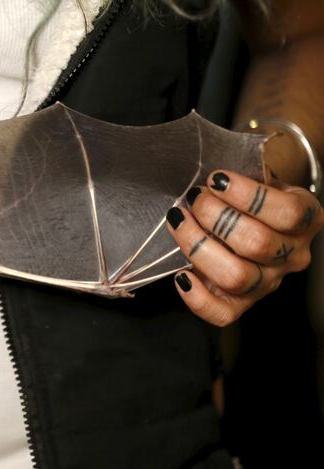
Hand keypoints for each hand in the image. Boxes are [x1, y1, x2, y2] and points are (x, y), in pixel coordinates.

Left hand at [166, 170, 322, 326]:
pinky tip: (181, 274)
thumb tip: (207, 170)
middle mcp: (293, 255)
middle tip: (194, 198)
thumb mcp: (255, 174)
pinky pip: (223, 314)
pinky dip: (197, 297)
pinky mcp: (241, 304)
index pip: (287, 212)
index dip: (247, 194)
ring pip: (236, 276)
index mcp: (305, 218)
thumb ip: (242, 169)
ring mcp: (268, 282)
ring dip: (198, 245)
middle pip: (256, 243)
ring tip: (179, 221)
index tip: (215, 178)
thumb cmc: (247, 192)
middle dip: (214, 215)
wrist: (249, 217)